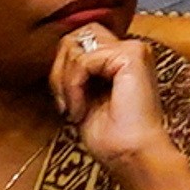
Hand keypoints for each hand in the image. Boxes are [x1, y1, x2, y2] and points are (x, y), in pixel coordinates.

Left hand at [49, 22, 167, 165]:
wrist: (130, 154)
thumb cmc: (110, 135)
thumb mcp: (83, 95)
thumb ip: (76, 71)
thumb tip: (57, 54)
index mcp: (121, 58)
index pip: (78, 42)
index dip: (62, 69)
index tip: (64, 103)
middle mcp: (130, 48)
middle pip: (76, 36)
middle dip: (60, 69)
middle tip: (64, 101)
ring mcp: (133, 49)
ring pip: (75, 46)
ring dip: (65, 81)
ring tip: (74, 107)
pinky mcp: (131, 56)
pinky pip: (83, 61)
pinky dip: (73, 87)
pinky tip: (82, 109)